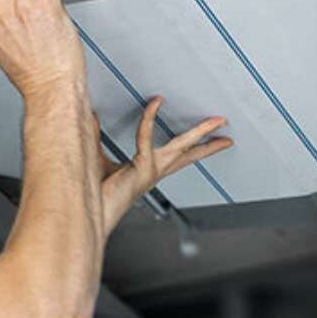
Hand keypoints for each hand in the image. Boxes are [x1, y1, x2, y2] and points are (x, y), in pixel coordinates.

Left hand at [95, 97, 232, 231]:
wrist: (92, 214)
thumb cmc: (95, 192)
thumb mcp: (97, 158)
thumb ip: (96, 136)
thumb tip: (90, 115)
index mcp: (149, 171)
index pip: (178, 157)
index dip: (193, 146)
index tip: (208, 137)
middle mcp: (154, 171)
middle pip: (189, 154)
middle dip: (210, 143)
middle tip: (226, 132)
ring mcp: (150, 170)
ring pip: (181, 146)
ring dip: (200, 132)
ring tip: (217, 122)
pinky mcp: (140, 168)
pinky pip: (146, 137)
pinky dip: (149, 119)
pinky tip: (155, 103)